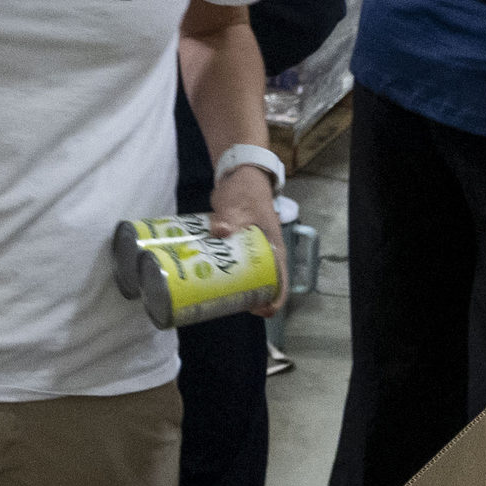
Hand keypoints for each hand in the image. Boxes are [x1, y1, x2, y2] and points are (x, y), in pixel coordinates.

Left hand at [209, 169, 290, 320]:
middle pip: (262, 285)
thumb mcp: (238, 206)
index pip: (281, 282)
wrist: (238, 174)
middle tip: (226, 304)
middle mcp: (265, 254)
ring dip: (232, 287)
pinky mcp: (235, 247)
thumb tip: (219, 232)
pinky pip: (232, 266)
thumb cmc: (246, 192)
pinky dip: (221, 273)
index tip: (257, 310)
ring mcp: (250, 251)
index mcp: (274, 249)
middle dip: (246, 298)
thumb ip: (228, 218)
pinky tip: (204, 277)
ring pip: (246, 277)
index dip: (273, 301)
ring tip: (213, 295)